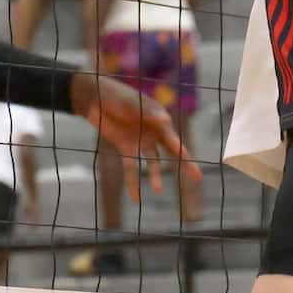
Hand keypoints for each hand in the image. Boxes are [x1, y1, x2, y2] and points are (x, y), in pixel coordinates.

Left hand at [71, 72, 200, 206]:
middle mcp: (154, 131)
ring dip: (154, 176)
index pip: (172, 136)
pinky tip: (136, 198)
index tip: (185, 156)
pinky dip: (133, 182)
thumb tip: (166, 120)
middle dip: (185, 164)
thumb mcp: (131, 102)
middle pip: (172, 151)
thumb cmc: (116, 94)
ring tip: (158, 191)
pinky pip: (131, 167)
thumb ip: (147, 112)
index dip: (179, 147)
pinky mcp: (125, 148)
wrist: (94, 97)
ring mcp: (140, 141)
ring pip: (152, 162)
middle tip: (198, 178)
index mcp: (159, 118)